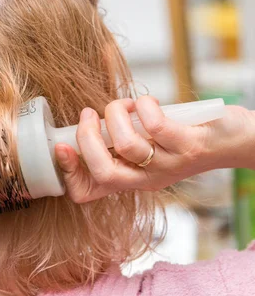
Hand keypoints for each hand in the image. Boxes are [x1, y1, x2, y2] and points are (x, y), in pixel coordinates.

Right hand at [54, 96, 254, 202]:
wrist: (234, 140)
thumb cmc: (183, 136)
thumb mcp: (147, 146)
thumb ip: (118, 140)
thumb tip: (83, 121)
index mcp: (129, 179)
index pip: (87, 192)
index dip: (68, 173)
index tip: (61, 146)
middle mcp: (146, 178)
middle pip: (103, 172)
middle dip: (87, 139)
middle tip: (88, 115)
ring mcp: (167, 164)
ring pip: (127, 146)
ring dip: (117, 115)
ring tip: (125, 105)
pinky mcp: (188, 146)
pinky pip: (156, 127)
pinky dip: (145, 106)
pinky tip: (148, 103)